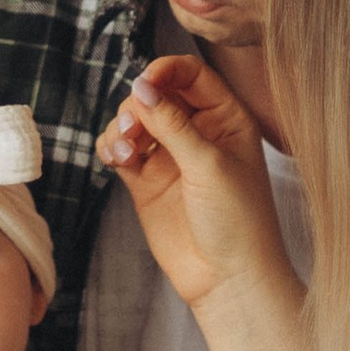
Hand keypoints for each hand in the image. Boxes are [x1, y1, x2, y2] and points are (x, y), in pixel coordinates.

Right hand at [100, 56, 292, 314]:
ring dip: (122, 126)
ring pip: (134, 119)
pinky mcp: (147, 180)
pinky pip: (120, 148)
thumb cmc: (237, 221)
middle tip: (133, 128)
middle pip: (157, 94)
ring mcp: (170, 156)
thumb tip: (141, 86)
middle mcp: (198, 132)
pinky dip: (112, 146)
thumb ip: (173, 124)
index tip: (144, 80)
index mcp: (226, 119)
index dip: (166, 71)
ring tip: (125, 151)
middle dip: (139, 104)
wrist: (228, 280)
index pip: (192, 76)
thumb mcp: (209, 165)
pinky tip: (116, 159)